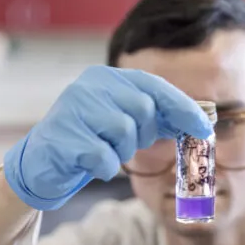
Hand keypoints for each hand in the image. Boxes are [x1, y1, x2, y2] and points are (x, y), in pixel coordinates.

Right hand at [4, 65, 213, 209]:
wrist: (40, 162)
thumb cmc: (87, 140)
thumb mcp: (121, 122)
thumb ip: (155, 117)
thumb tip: (201, 120)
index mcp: (104, 77)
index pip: (153, 86)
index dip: (182, 107)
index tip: (204, 128)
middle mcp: (87, 86)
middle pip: (142, 111)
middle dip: (140, 135)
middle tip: (123, 144)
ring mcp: (72, 109)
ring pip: (124, 134)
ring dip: (119, 152)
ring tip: (100, 151)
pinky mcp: (62, 137)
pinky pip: (104, 158)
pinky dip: (103, 167)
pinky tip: (88, 163)